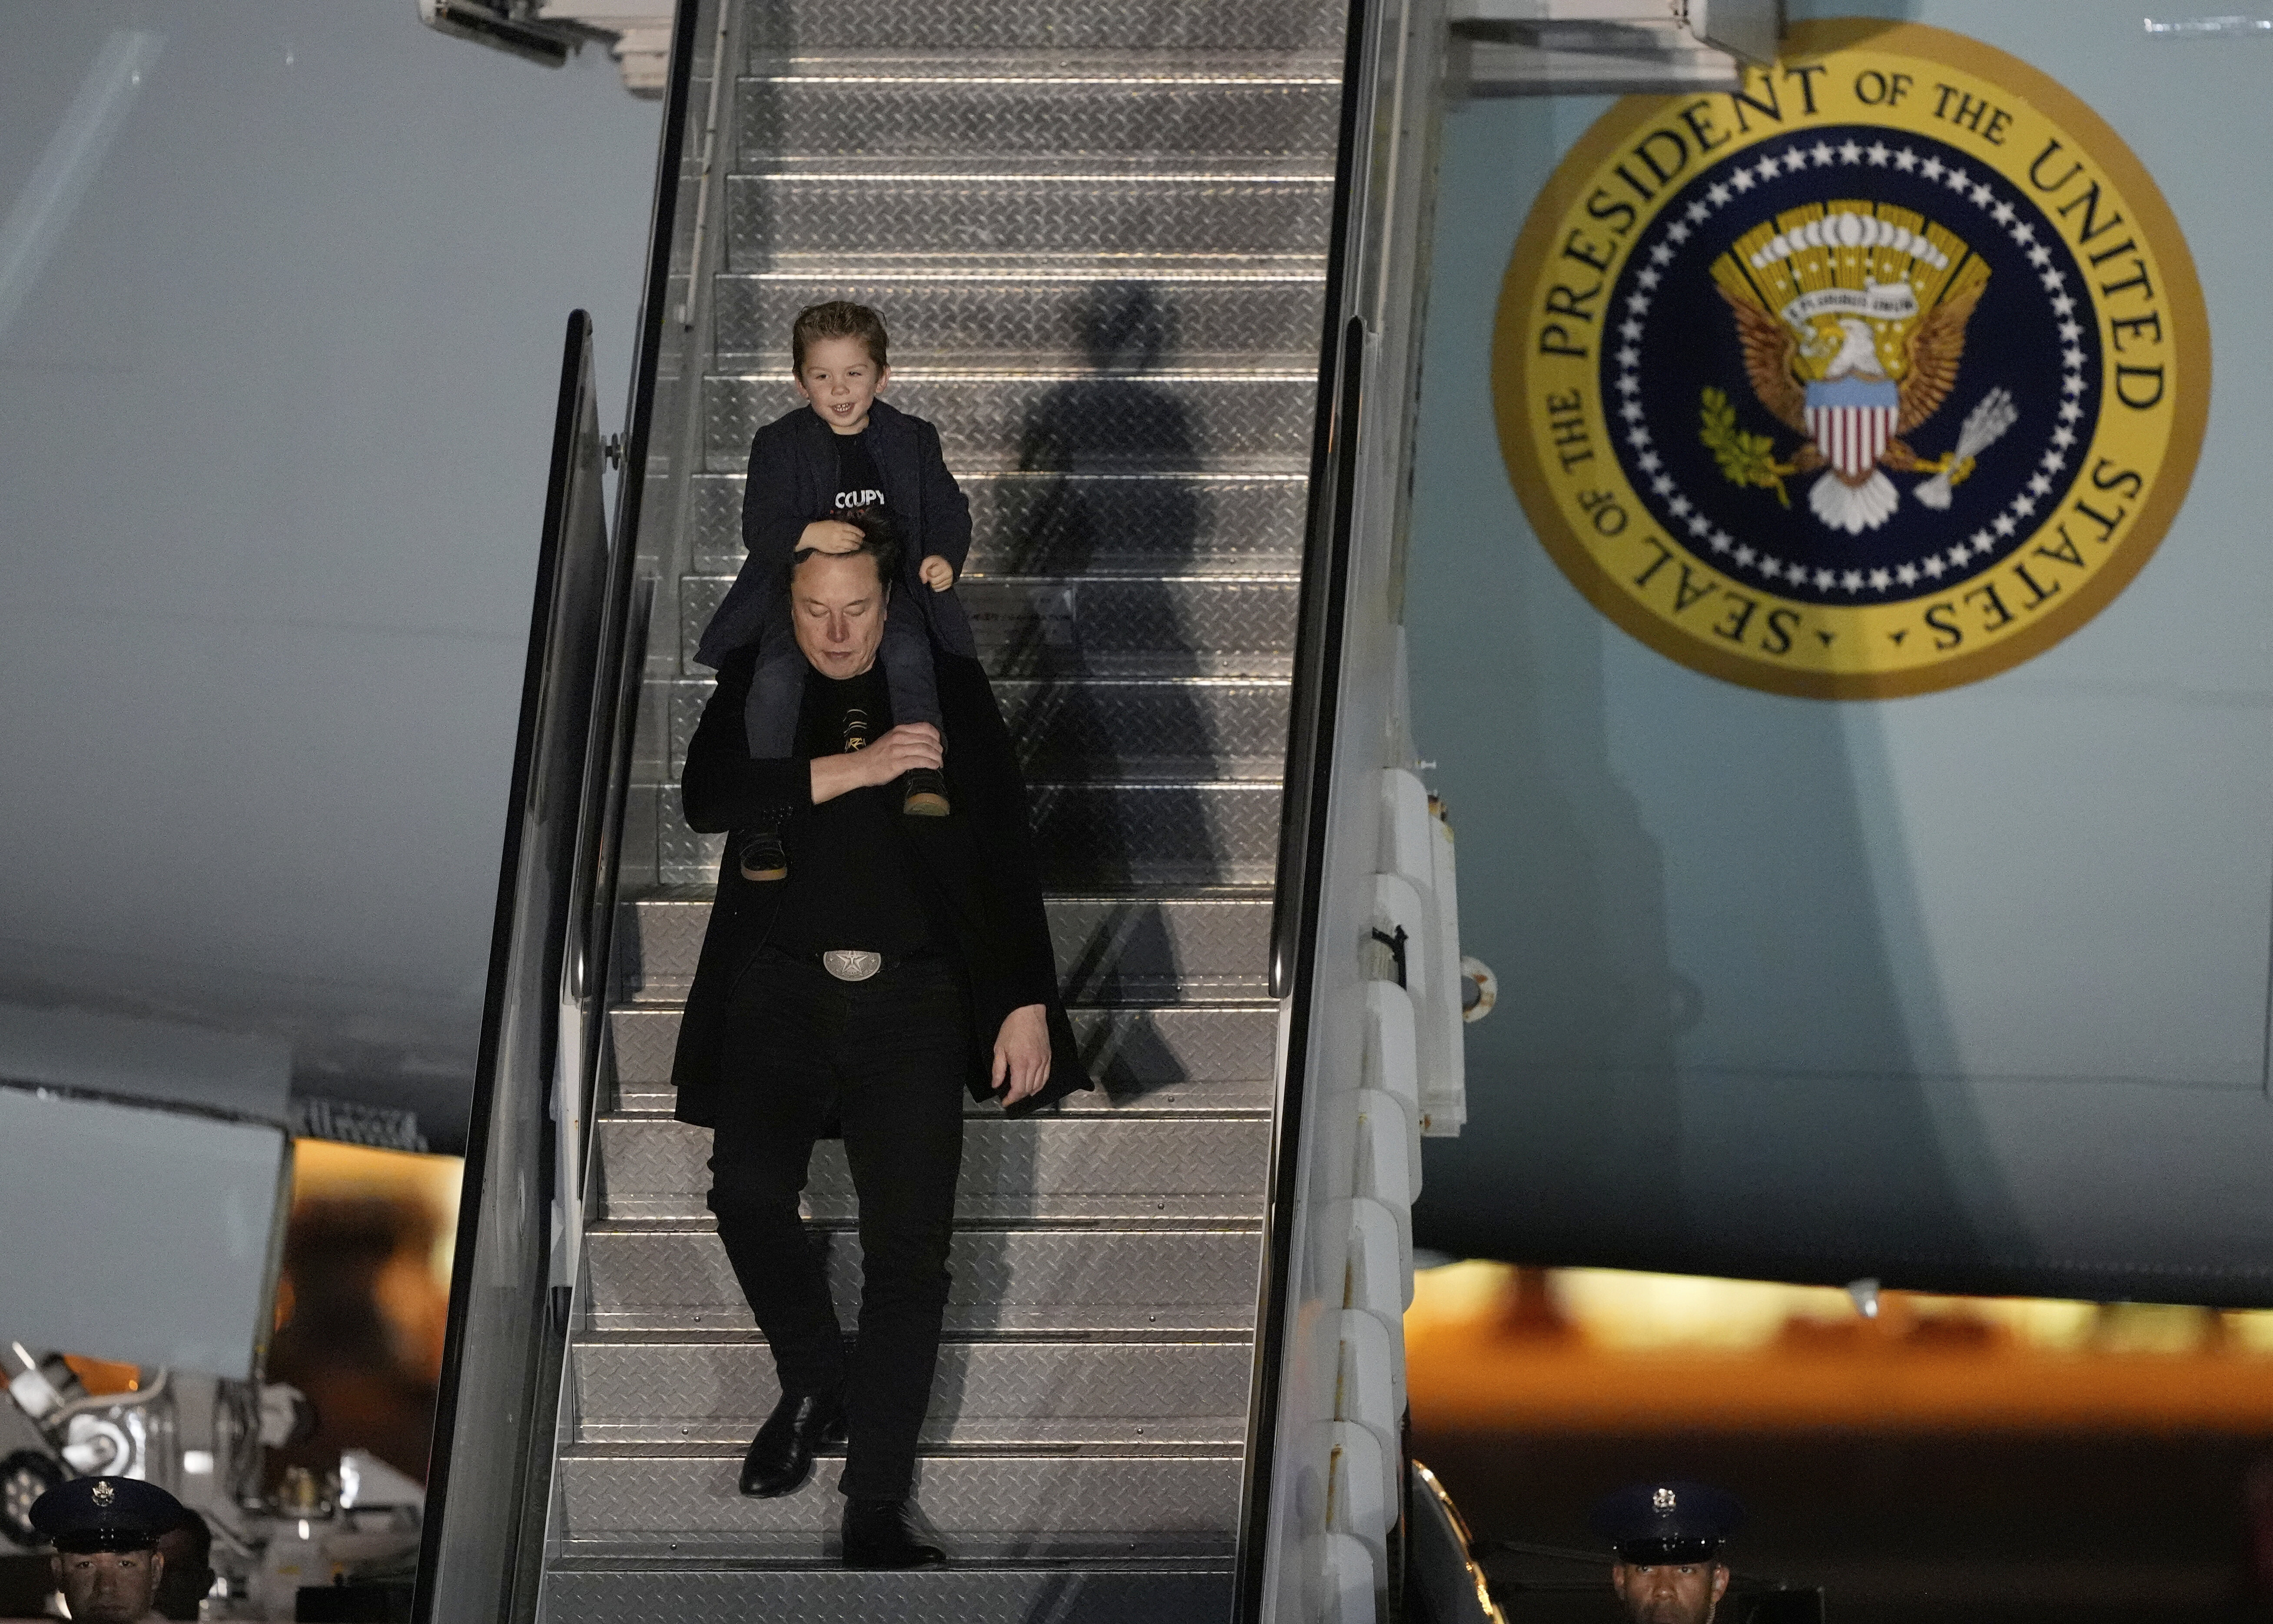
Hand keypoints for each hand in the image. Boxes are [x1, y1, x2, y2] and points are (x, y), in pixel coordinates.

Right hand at [798, 518, 864, 552]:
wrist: (812, 534)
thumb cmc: (822, 527)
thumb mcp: (833, 522)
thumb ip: (843, 526)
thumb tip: (853, 530)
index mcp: (840, 526)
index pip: (854, 529)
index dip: (860, 532)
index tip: (863, 534)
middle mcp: (840, 534)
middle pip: (854, 538)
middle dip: (860, 540)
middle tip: (861, 541)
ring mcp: (837, 543)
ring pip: (851, 546)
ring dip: (856, 546)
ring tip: (858, 546)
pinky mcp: (834, 550)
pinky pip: (845, 550)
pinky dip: (849, 549)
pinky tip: (851, 549)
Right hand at [809, 722, 940, 802]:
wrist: (859, 766)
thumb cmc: (875, 755)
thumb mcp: (890, 739)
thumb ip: (905, 738)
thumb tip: (922, 743)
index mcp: (899, 730)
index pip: (925, 727)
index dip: (936, 735)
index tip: (938, 743)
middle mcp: (900, 737)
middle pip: (928, 739)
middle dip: (938, 748)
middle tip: (940, 756)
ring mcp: (899, 750)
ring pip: (926, 750)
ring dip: (936, 757)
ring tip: (939, 763)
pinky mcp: (898, 763)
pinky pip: (920, 761)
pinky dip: (930, 764)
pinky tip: (934, 767)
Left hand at [919, 554, 955, 591]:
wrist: (942, 563)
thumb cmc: (934, 562)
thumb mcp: (926, 562)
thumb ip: (922, 571)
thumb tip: (924, 581)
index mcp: (943, 565)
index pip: (932, 573)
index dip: (928, 572)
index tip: (929, 569)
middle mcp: (948, 573)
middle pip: (934, 582)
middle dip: (930, 578)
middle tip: (932, 574)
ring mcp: (949, 580)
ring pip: (936, 587)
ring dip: (932, 583)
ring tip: (935, 577)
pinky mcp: (949, 585)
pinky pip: (939, 589)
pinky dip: (936, 586)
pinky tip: (937, 581)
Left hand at [991, 1004, 1051, 1105]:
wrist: (1028, 1013)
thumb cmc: (1011, 1029)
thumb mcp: (999, 1048)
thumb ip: (998, 1069)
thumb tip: (996, 1085)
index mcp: (1021, 1063)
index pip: (1018, 1090)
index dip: (1011, 1099)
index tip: (1004, 1102)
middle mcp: (1035, 1065)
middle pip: (1028, 1090)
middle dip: (1018, 1097)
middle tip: (1009, 1098)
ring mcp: (1044, 1061)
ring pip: (1038, 1085)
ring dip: (1028, 1093)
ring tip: (1019, 1094)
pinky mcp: (1049, 1057)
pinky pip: (1046, 1077)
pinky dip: (1040, 1085)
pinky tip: (1034, 1088)